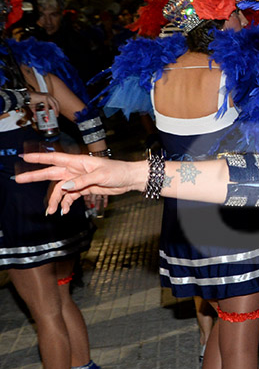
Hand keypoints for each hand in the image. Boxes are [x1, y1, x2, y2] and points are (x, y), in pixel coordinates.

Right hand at [16, 152, 144, 214]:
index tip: (25, 157)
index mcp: (78, 162)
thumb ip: (82, 181)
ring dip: (54, 200)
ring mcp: (78, 180)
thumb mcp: (100, 176)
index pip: (55, 158)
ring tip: (50, 211)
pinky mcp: (83, 189)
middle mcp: (75, 170)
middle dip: (35, 176)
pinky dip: (65, 204)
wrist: (129, 179)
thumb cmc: (117, 171)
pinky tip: (63, 211)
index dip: (39, 158)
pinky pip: (70, 197)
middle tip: (19, 180)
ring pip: (60, 189)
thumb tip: (64, 187)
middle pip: (51, 173)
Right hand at [27, 91, 59, 115]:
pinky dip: (47, 110)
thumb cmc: (29, 100)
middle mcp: (48, 95)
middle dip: (57, 110)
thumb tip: (36, 119)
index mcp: (48, 96)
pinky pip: (47, 105)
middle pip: (56, 103)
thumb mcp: (34, 107)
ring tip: (55, 115)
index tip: (57, 113)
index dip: (57, 107)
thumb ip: (36, 112)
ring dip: (55, 110)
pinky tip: (47, 114)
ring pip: (53, 104)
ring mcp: (47, 96)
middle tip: (57, 115)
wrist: (25, 96)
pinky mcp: (44, 97)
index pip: (55, 102)